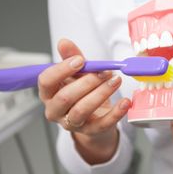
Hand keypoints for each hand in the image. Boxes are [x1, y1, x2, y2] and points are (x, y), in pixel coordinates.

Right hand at [39, 38, 130, 163]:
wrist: (95, 115)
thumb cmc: (82, 91)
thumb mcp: (77, 73)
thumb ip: (71, 58)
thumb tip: (64, 42)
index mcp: (48, 93)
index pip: (46, 81)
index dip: (62, 70)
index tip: (80, 60)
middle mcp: (55, 110)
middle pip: (66, 97)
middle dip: (87, 82)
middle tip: (105, 71)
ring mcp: (72, 123)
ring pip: (81, 110)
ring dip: (101, 94)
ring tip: (116, 81)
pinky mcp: (91, 131)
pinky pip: (103, 124)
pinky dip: (116, 113)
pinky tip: (126, 102)